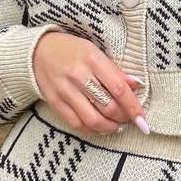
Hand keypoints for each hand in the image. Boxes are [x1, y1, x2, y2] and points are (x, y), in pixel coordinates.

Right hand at [32, 30, 148, 134]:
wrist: (37, 51)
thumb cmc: (72, 50)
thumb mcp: (95, 52)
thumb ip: (115, 71)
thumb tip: (138, 85)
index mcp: (92, 59)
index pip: (118, 88)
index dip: (133, 107)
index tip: (143, 120)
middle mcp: (78, 75)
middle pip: (108, 107)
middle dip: (123, 118)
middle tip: (128, 119)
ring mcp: (64, 90)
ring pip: (93, 119)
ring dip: (110, 127)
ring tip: (117, 125)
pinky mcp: (54, 102)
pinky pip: (76, 124)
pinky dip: (92, 130)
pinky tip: (100, 128)